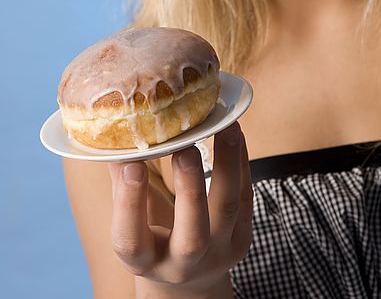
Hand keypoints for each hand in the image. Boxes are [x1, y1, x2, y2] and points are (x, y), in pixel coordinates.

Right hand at [107, 122, 252, 297]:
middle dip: (190, 189)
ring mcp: (219, 253)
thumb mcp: (131, 219)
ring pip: (228, 209)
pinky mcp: (243, 237)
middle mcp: (183, 264)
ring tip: (224, 126)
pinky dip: (241, 161)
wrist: (190, 275)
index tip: (132, 164)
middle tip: (185, 147)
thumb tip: (112, 136)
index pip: (131, 241)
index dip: (129, 203)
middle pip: (192, 236)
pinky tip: (235, 132)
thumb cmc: (152, 236)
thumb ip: (121, 182)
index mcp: (145, 261)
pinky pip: (246, 196)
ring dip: (227, 163)